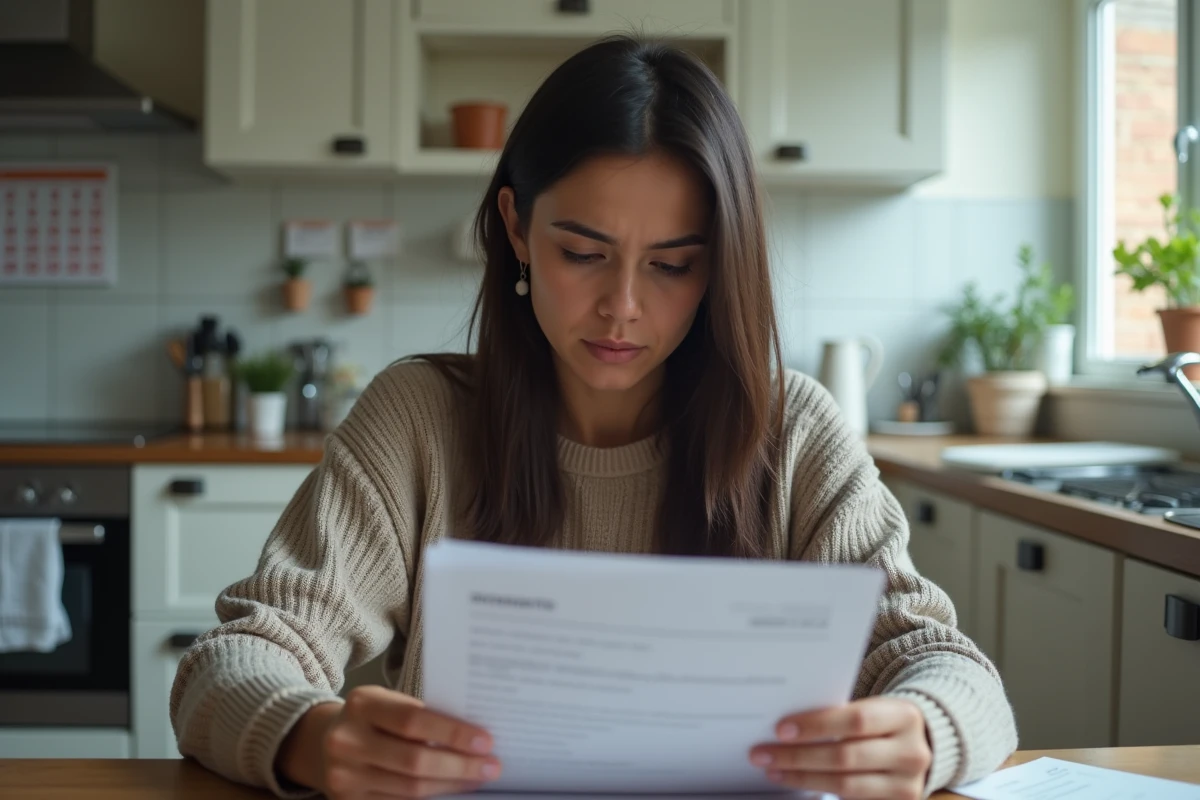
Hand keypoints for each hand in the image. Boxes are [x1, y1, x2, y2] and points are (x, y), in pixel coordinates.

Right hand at [279, 685, 502, 798]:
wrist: (322, 742)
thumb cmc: (371, 718)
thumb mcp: (387, 703)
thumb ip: (421, 716)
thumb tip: (473, 738)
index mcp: (361, 705)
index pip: (413, 720)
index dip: (452, 733)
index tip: (486, 741)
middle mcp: (346, 741)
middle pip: (414, 761)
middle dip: (459, 766)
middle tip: (491, 766)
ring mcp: (343, 776)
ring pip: (409, 789)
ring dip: (450, 785)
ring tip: (476, 779)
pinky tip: (450, 792)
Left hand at [748, 697, 931, 799]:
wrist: (923, 745)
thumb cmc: (883, 722)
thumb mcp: (873, 709)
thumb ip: (840, 715)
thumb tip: (786, 727)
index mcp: (904, 716)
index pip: (856, 720)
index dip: (817, 725)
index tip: (781, 729)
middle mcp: (911, 753)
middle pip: (846, 757)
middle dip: (798, 757)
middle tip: (762, 753)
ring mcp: (907, 785)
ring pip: (846, 785)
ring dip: (802, 778)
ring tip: (773, 770)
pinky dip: (820, 792)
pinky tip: (797, 783)